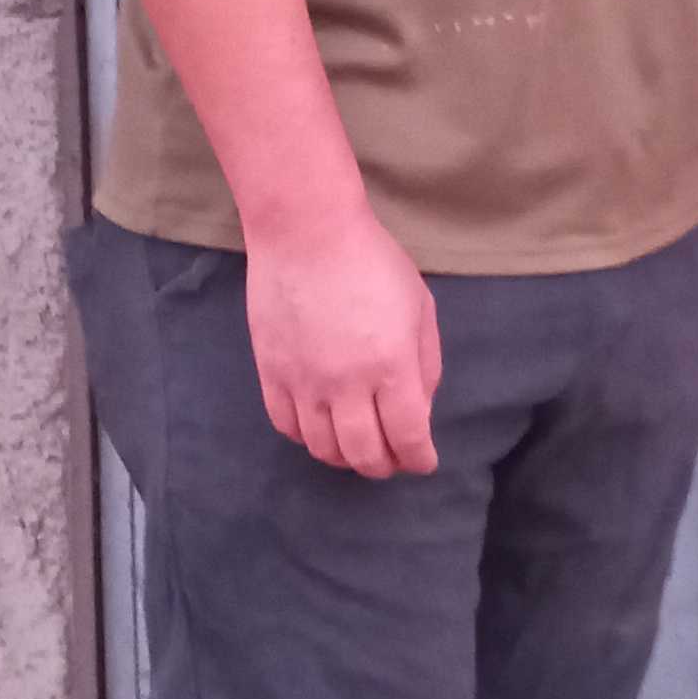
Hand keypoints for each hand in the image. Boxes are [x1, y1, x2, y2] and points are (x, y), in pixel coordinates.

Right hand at [244, 209, 442, 477]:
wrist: (306, 231)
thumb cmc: (372, 261)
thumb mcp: (419, 308)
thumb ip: (425, 365)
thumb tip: (418, 410)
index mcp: (391, 366)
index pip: (408, 438)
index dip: (420, 459)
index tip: (424, 461)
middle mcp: (346, 383)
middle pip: (364, 455)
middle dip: (384, 466)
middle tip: (392, 459)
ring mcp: (304, 381)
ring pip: (323, 449)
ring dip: (345, 457)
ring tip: (357, 445)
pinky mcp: (271, 372)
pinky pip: (287, 426)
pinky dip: (307, 437)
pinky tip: (321, 426)